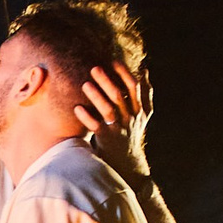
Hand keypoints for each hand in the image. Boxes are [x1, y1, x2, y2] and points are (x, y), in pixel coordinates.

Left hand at [76, 60, 152, 179]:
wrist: (128, 161)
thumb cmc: (131, 132)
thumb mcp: (142, 113)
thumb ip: (143, 93)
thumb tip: (145, 70)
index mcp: (139, 109)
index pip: (134, 87)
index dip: (124, 73)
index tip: (113, 61)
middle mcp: (130, 117)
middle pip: (119, 96)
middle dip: (107, 81)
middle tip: (94, 68)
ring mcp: (118, 128)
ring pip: (108, 110)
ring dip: (96, 96)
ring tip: (85, 84)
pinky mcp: (106, 139)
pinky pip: (96, 126)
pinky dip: (86, 117)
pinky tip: (77, 108)